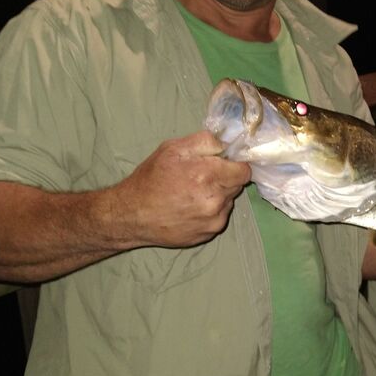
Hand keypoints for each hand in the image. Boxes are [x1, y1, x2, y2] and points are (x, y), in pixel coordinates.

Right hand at [113, 131, 250, 247]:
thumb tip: (227, 143)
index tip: (223, 164)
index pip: (244, 170)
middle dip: (224, 178)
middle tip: (202, 177)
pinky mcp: (208, 234)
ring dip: (218, 196)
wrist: (132, 215)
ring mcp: (213, 220)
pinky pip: (219, 217)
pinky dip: (210, 212)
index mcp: (208, 174)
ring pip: (228, 202)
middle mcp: (215, 200)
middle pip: (236, 185)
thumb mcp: (173, 148)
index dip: (235, 164)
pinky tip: (190, 208)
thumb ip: (205, 141)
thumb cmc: (151, 178)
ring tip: (192, 194)